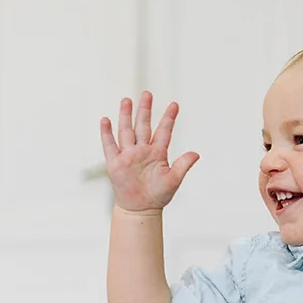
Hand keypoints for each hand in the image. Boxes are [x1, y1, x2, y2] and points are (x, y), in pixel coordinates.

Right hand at [99, 91, 198, 212]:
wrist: (141, 209)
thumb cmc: (159, 195)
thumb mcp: (174, 179)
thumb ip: (183, 165)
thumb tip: (196, 154)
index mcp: (158, 153)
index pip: (164, 131)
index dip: (169, 118)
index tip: (175, 104)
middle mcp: (142, 150)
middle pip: (143, 126)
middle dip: (145, 110)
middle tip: (147, 94)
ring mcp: (128, 155)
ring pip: (127, 131)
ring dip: (126, 116)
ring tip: (127, 100)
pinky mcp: (115, 163)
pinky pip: (110, 146)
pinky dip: (107, 133)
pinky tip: (106, 120)